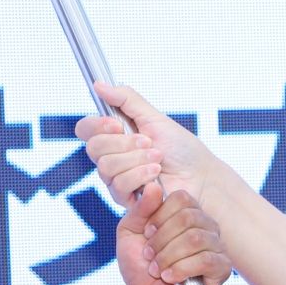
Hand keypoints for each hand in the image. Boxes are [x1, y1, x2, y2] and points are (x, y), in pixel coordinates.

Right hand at [78, 82, 228, 214]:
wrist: (200, 176)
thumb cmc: (181, 149)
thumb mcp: (154, 118)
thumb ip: (126, 100)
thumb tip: (99, 85)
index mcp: (115, 136)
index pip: (85, 129)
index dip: (96, 125)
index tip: (118, 124)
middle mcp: (112, 157)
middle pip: (93, 148)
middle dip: (125, 143)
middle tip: (148, 142)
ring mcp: (116, 180)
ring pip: (106, 168)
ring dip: (137, 159)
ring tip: (158, 159)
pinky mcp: (125, 200)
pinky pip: (119, 186)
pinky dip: (141, 176)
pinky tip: (157, 177)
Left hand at [117, 186, 229, 284]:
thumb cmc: (139, 266)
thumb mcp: (128, 234)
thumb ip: (139, 210)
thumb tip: (153, 186)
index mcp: (184, 213)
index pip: (181, 198)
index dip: (160, 216)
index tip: (147, 235)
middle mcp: (204, 226)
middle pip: (188, 218)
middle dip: (161, 240)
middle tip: (150, 257)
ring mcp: (216, 246)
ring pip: (195, 239)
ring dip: (169, 257)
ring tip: (158, 270)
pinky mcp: (222, 269)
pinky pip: (206, 260)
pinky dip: (182, 269)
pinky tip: (171, 278)